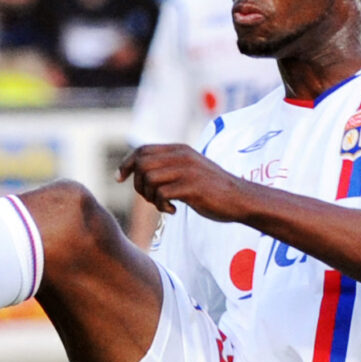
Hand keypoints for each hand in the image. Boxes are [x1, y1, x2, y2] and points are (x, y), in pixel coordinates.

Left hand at [115, 142, 246, 221]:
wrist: (241, 199)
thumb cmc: (214, 190)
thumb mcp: (191, 171)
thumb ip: (171, 167)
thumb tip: (143, 174)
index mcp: (180, 150)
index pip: (142, 150)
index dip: (126, 164)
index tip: (119, 178)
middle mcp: (182, 156)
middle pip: (142, 164)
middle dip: (138, 185)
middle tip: (151, 198)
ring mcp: (187, 170)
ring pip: (149, 179)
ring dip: (150, 197)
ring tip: (164, 205)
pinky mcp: (192, 187)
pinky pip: (162, 194)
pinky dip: (162, 206)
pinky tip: (174, 211)